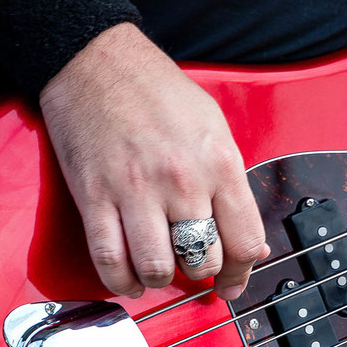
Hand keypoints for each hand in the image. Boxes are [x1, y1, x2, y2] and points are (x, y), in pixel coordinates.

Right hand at [38, 22, 267, 300]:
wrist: (96, 62)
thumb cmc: (158, 93)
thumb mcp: (215, 129)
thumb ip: (233, 188)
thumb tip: (251, 244)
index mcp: (219, 163)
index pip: (244, 241)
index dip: (240, 274)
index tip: (231, 283)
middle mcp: (182, 181)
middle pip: (202, 260)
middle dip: (200, 273)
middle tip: (192, 267)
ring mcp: (136, 191)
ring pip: (158, 268)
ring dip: (160, 279)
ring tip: (160, 269)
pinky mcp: (96, 197)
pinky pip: (110, 261)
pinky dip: (122, 282)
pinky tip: (130, 279)